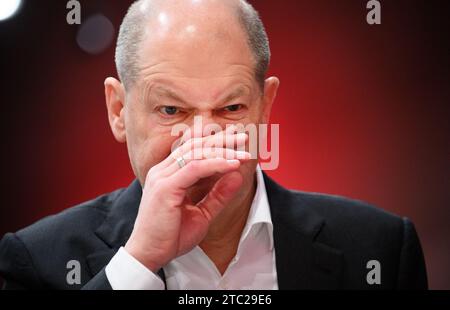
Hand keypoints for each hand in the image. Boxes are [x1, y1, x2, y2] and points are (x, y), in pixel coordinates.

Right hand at [124, 129, 249, 271]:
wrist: (150, 255)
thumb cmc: (171, 236)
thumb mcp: (202, 213)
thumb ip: (218, 195)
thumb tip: (236, 176)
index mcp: (168, 174)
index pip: (193, 149)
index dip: (215, 142)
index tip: (236, 140)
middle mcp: (163, 170)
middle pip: (195, 145)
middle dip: (221, 139)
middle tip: (244, 136)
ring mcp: (162, 176)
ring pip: (196, 153)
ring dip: (223, 150)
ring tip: (243, 151)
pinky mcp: (166, 187)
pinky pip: (195, 168)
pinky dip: (216, 163)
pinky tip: (233, 164)